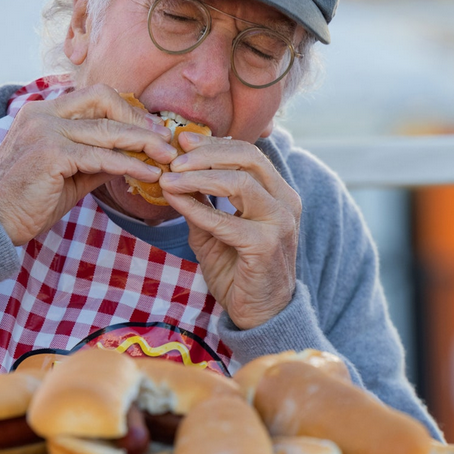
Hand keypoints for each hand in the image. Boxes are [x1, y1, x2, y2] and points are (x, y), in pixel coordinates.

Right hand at [0, 85, 175, 245]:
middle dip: (139, 119)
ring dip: (142, 143)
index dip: (127, 110)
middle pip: (103, 99)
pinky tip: (148, 173)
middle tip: (165, 139)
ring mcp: (45, 130)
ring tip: (166, 157)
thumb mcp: (68, 174)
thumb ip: (96, 159)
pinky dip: (129, 164)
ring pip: (106, 129)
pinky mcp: (51, 154)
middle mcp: (43, 113)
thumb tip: (132, 156)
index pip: (94, 96)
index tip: (151, 129)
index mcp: (43, 111)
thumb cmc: (30, 201)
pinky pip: (100, 156)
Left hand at [158, 132, 300, 328]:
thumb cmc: (238, 270)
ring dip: (197, 178)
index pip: (246, 152)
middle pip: (246, 157)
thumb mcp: (215, 230)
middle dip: (205, 153)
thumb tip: (173, 173)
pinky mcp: (266, 246)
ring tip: (168, 179)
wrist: (260, 314)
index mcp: (277, 191)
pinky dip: (198, 209)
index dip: (212, 143)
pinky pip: (227, 221)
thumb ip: (201, 202)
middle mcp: (285, 201)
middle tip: (173, 157)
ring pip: (238, 182)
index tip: (181, 139)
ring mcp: (280, 223)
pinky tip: (176, 202)